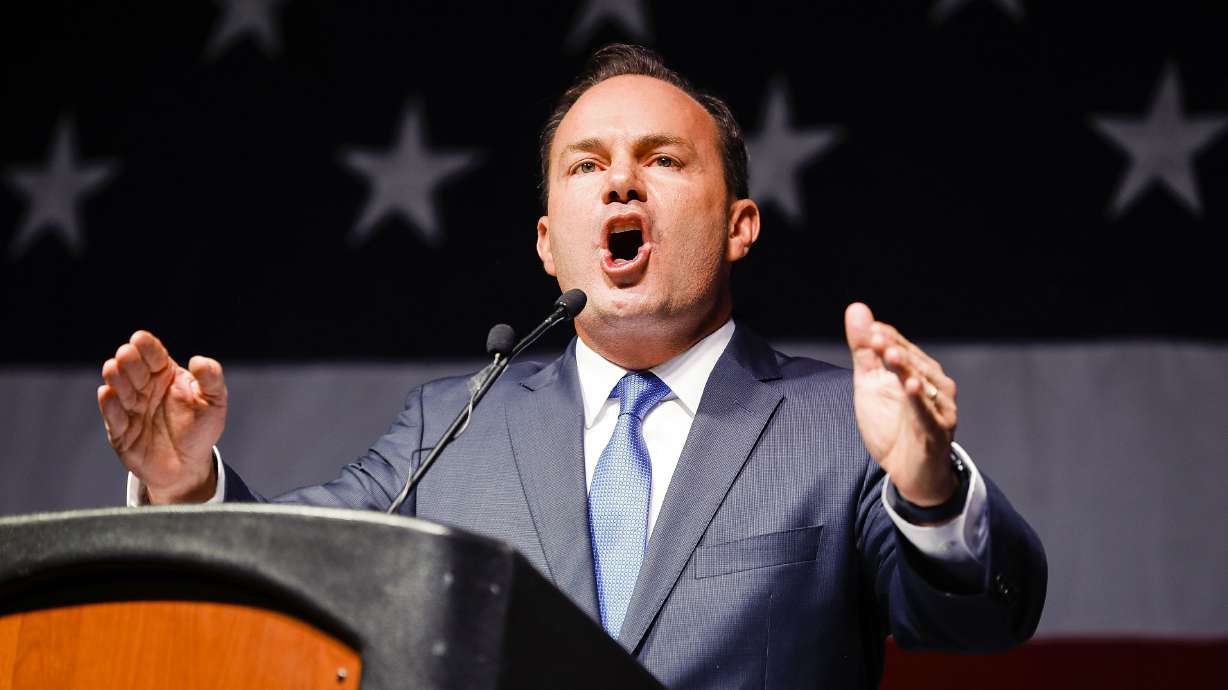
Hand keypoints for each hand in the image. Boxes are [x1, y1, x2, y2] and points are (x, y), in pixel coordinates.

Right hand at [96, 331, 226, 503]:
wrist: (189, 466)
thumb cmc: (200, 428)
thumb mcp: (214, 402)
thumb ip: (211, 379)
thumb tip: (199, 360)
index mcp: (165, 375)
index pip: (154, 355)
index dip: (146, 346)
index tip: (139, 339)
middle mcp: (144, 388)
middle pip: (133, 369)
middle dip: (128, 360)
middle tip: (126, 354)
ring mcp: (131, 409)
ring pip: (119, 389)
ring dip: (115, 379)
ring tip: (113, 368)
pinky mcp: (121, 432)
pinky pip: (113, 417)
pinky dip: (109, 406)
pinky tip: (107, 393)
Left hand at [844, 303, 957, 506]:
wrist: (909, 471)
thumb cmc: (892, 424)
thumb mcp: (870, 384)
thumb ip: (864, 350)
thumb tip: (856, 308)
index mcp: (918, 370)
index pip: (900, 346)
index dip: (883, 337)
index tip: (867, 329)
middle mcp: (934, 385)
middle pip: (911, 362)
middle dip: (892, 349)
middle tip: (874, 337)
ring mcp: (938, 409)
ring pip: (922, 384)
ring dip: (907, 369)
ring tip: (890, 354)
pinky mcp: (937, 433)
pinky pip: (928, 415)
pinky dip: (920, 402)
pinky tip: (911, 387)